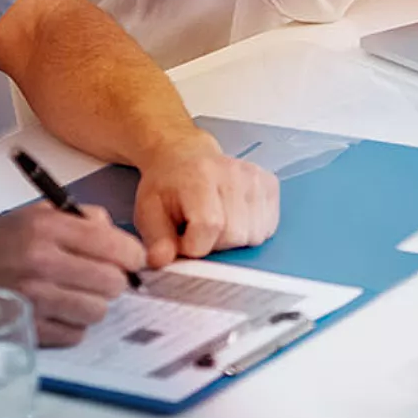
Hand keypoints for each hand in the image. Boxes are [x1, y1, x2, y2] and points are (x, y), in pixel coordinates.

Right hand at [0, 203, 145, 345]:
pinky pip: (73, 335)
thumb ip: (80, 218)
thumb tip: (117, 234)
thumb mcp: (33, 215)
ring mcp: (33, 299)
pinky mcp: (23, 329)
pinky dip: (72, 327)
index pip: (117, 246)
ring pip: (97, 311)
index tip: (129, 260)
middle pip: (113, 283)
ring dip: (93, 306)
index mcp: (48, 229)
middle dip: (114, 282)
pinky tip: (58, 314)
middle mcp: (42, 263)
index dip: (132, 256)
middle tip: (100, 279)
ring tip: (76, 297)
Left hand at [132, 131, 280, 268]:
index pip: (209, 226)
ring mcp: (255, 178)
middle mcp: (233, 174)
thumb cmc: (167, 186)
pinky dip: (251, 232)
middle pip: (234, 234)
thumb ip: (156, 240)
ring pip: (254, 235)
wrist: (185, 156)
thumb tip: (161, 261)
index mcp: (199, 178)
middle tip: (198, 231)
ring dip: (233, 241)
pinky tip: (234, 220)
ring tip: (216, 225)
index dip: (194, 245)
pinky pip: (268, 227)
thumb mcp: (149, 212)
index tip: (183, 241)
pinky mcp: (269, 184)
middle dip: (214, 244)